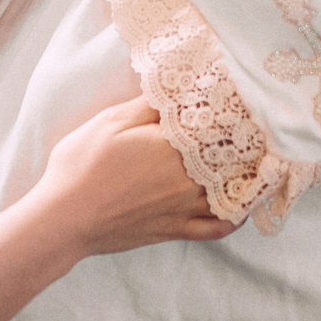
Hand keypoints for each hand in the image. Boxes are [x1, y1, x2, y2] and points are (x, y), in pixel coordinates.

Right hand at [27, 98, 239, 257]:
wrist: (64, 219)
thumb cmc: (82, 165)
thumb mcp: (111, 120)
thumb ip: (149, 105)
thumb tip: (179, 89)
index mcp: (174, 145)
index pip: (217, 124)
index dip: (231, 111)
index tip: (241, 101)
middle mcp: (188, 178)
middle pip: (231, 157)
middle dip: (244, 142)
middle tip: (254, 128)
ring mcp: (184, 207)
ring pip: (232, 191)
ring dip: (246, 176)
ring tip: (256, 161)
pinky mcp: (175, 230)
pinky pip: (217, 228)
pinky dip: (235, 218)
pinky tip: (240, 206)